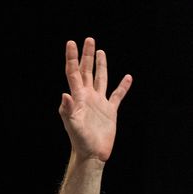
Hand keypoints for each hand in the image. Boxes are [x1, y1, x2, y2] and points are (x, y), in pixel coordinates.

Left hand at [60, 37, 132, 161]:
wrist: (92, 154)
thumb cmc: (80, 140)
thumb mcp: (72, 125)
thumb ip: (67, 110)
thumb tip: (64, 94)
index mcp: (78, 97)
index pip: (73, 73)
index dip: (72, 58)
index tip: (71, 43)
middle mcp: (88, 97)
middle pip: (87, 71)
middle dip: (87, 55)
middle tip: (89, 39)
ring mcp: (99, 103)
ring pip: (101, 79)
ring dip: (101, 65)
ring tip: (101, 52)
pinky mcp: (110, 111)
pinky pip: (117, 95)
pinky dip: (123, 86)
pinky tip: (127, 77)